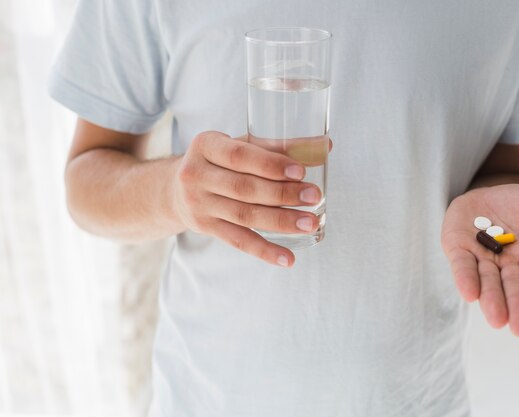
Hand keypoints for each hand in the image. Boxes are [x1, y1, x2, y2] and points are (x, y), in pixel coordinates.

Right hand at [172, 131, 328, 266]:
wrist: (173, 188)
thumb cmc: (218, 161)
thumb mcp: (237, 145)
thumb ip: (277, 146)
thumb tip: (323, 147)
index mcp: (206, 145)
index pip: (240, 156)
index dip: (271, 164)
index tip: (301, 170)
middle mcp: (196, 175)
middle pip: (244, 188)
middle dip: (283, 194)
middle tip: (314, 196)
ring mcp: (199, 204)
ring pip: (244, 216)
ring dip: (281, 221)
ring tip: (310, 223)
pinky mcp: (206, 228)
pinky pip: (238, 241)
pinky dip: (265, 250)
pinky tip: (288, 258)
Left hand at [441, 184, 518, 335]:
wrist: (486, 194)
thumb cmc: (518, 205)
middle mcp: (507, 263)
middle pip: (514, 287)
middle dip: (518, 307)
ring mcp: (482, 258)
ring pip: (488, 282)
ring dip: (492, 300)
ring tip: (497, 319)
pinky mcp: (458, 250)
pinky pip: (462, 266)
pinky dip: (466, 279)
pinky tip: (470, 294)